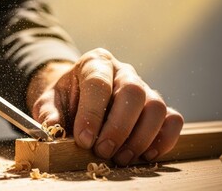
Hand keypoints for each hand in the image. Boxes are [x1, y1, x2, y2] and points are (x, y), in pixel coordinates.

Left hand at [27, 48, 183, 165]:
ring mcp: (144, 88)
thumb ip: (49, 113)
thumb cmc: (65, 99)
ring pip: (156, 107)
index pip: (98, 83)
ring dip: (140, 138)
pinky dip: (164, 140)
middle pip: (133, 92)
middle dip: (118, 128)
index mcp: (94, 63)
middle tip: (102, 151)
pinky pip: (173, 119)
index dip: (92, 113)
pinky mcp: (156, 107)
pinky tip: (145, 155)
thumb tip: (53, 129)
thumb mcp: (48, 102)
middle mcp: (123, 72)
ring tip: (120, 158)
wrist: (78, 97)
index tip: (83, 140)